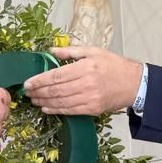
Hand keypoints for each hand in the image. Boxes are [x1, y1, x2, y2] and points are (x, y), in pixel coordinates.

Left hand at [23, 45, 143, 115]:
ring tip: (33, 99)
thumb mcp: (93, 51)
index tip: (27, 82)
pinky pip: (70, 111)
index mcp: (85, 67)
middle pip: (56, 90)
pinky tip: (46, 107)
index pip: (56, 75)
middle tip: (27, 92)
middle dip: (38, 92)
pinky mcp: (93, 109)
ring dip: (44, 101)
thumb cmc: (114, 65)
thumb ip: (71, 51)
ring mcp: (90, 98)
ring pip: (61, 102)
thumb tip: (51, 51)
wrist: (134, 83)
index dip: (39, 80)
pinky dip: (56, 110)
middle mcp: (86, 83)